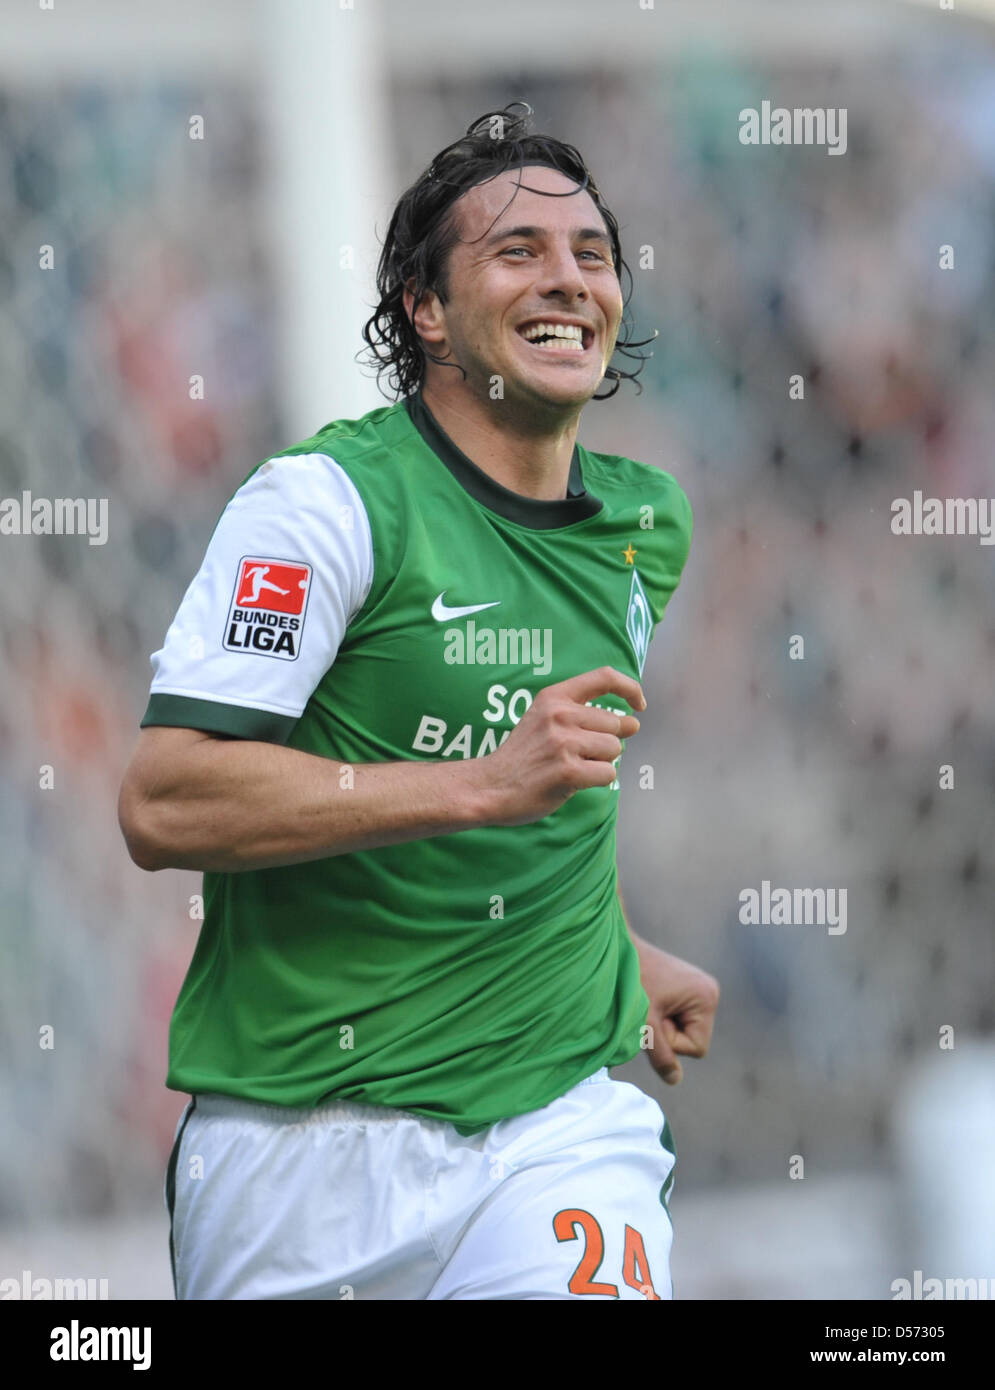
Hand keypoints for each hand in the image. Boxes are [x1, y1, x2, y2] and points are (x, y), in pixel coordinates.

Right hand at [476, 666, 644, 825]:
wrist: (490, 786)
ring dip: (600, 763)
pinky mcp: (568, 770)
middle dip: (606, 744)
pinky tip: (572, 781)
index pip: (605, 677)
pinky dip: (597, 781)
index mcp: (554, 696)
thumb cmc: (523, 757)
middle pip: (615, 724)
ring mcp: (564, 742)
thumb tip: (635, 723)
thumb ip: (589, 719)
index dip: (630, 688)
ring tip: (570, 767)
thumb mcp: (546, 722)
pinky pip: (608, 773)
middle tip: (576, 755)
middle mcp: (559, 714)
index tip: (639, 705)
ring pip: (614, 750)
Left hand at [634, 939, 718, 1084]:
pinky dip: (661, 1014)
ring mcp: (699, 989)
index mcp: (706, 998)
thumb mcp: (645, 1022)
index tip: (654, 1019)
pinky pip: (677, 1017)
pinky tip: (650, 998)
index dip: (671, 1043)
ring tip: (647, 1002)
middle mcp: (709, 992)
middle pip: (692, 1040)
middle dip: (667, 1033)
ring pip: (683, 1030)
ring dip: (662, 1024)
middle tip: (648, 1009)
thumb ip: (660, 1054)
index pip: (696, 1048)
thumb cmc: (631, 981)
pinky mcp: (686, 987)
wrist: (617, 947)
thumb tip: (674, 1080)